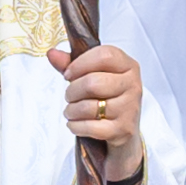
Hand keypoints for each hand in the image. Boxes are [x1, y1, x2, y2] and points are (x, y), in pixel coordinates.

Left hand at [62, 42, 144, 184]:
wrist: (123, 130)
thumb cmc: (106, 98)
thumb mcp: (92, 76)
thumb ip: (72, 64)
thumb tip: (52, 53)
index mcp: (128, 66)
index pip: (104, 55)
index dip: (80, 63)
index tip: (68, 73)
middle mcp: (133, 85)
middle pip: (93, 83)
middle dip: (72, 91)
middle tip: (69, 96)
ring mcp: (130, 109)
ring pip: (89, 106)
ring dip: (71, 110)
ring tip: (71, 110)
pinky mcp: (122, 130)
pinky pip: (90, 126)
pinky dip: (75, 126)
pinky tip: (75, 123)